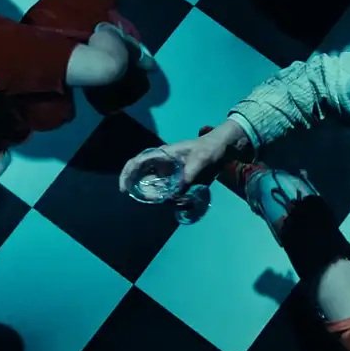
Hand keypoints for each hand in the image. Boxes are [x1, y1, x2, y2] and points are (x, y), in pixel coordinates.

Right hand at [118, 127, 234, 192]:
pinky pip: (170, 190)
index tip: (124, 189)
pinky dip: (171, 197)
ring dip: (158, 195)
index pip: (137, 162)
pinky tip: (180, 202)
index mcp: (163, 154)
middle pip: (143, 176)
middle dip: (141, 189)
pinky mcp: (180, 179)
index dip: (127, 174)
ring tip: (167, 202)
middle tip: (148, 200)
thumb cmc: (210, 148)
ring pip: (156, 185)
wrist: (225, 148)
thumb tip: (177, 193)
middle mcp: (163, 163)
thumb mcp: (201, 160)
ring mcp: (171, 171)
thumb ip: (189, 174)